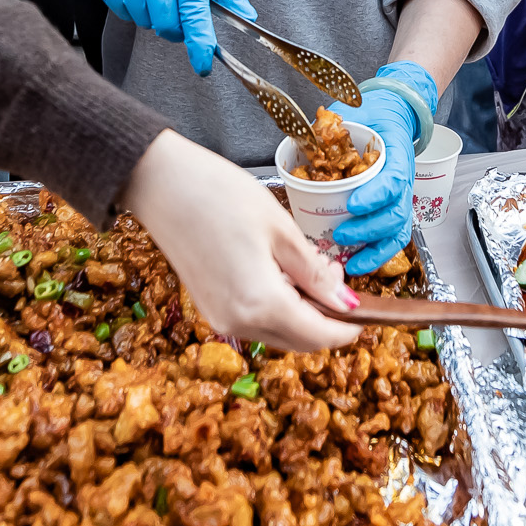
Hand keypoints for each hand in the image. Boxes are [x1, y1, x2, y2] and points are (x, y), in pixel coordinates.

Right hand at [87, 0, 253, 77]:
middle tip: (175, 11)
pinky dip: (131, 8)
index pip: (194, 9)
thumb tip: (248, 16)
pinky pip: (120, 10)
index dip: (199, 40)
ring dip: (151, 16)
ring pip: (142, 19)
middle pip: (165, 22)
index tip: (202, 64)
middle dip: (173, 28)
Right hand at [121, 130, 358, 351]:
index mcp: (261, 304)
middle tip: (339, 280)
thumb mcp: (281, 230)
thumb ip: (314, 273)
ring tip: (311, 271)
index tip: (366, 313)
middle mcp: (238, 323)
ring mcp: (219, 319)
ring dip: (302, 315)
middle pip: (299, 341)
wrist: (160, 184)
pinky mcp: (208, 308)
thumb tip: (344, 302)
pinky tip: (282, 275)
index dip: (347, 329)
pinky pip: (254, 322)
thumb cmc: (221, 196)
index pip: (319, 336)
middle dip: (326, 321)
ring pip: (277, 334)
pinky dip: (277, 309)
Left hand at [330, 63, 432, 274]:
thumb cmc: (372, 115)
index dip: (375, 196)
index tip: (352, 204)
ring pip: (397, 231)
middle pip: (396, 213)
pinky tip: (357, 265)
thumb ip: (329, 128)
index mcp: (395, 154)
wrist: (394, 112)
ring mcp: (401, 196)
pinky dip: (377, 254)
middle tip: (339, 235)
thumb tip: (297, 140)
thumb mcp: (351, 114)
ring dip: (375, 250)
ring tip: (350, 262)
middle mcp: (403, 180)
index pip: (393, 180)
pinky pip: (392, 237)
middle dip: (369, 230)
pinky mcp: (394, 209)